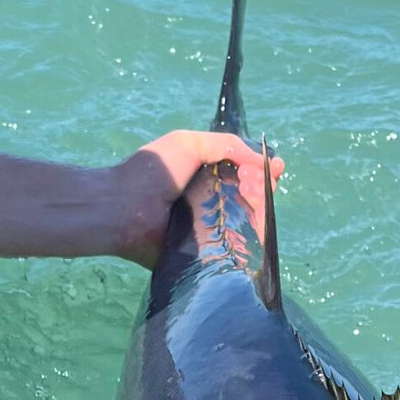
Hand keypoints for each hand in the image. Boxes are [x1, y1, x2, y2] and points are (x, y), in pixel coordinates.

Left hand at [108, 131, 283, 268]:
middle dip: (263, 188)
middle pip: (252, 200)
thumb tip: (264, 161)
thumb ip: (227, 145)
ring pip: (249, 225)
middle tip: (255, 182)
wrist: (125, 209)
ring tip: (252, 195)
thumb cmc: (154, 173)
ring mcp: (210, 232)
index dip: (262, 172)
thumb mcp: (189, 143)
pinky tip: (252, 224)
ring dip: (260, 208)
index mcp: (205, 179)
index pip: (244, 177)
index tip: (274, 168)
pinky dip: (251, 238)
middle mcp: (210, 205)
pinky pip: (236, 251)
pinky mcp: (207, 257)